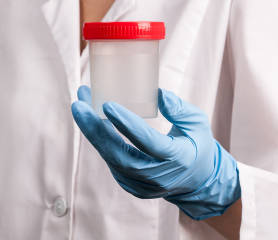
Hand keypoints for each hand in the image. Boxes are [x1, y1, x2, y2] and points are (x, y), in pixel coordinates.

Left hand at [71, 85, 240, 219]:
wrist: (199, 182)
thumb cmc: (197, 146)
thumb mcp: (198, 124)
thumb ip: (179, 109)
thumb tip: (156, 92)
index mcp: (176, 158)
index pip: (147, 141)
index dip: (126, 124)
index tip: (107, 104)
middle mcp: (155, 176)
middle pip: (118, 154)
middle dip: (94, 129)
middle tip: (78, 105)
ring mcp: (140, 184)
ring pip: (110, 158)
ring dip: (92, 132)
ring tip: (80, 106)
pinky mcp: (130, 185)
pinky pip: (110, 161)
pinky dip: (99, 140)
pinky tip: (90, 120)